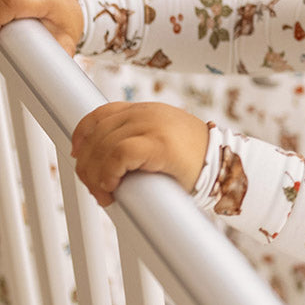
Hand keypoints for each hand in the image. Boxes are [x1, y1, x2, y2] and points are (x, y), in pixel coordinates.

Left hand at [71, 101, 209, 205]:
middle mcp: (147, 112)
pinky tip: (112, 187)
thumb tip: (107, 164)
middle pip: (97, 133)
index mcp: (146, 110)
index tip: (79, 156)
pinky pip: (119, 154)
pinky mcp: (159, 143)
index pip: (101, 114)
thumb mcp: (163, 143)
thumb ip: (139, 142)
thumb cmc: (194, 163)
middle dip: (86, 164)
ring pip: (103, 145)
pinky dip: (108, 172)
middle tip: (96, 188)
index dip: (82, 135)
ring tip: (104, 194)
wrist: (226, 166)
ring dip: (95, 175)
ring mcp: (153, 125)